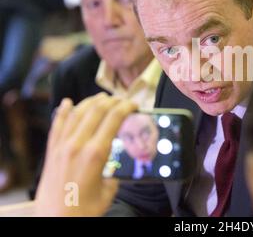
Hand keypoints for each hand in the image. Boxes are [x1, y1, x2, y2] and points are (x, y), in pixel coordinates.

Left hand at [35, 93, 136, 215]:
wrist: (55, 221)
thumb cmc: (84, 210)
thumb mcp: (109, 191)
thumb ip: (113, 171)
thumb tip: (115, 161)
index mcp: (96, 154)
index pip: (113, 119)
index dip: (126, 107)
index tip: (134, 104)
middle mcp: (78, 145)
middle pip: (97, 111)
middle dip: (112, 101)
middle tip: (122, 100)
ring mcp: (62, 146)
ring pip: (77, 113)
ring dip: (91, 101)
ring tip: (102, 97)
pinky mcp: (52, 152)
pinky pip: (57, 125)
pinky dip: (63, 111)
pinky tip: (68, 102)